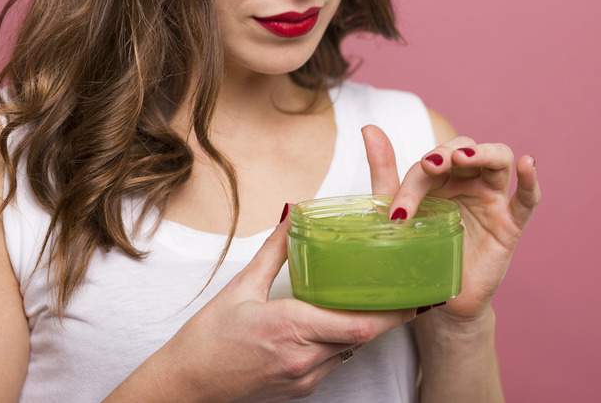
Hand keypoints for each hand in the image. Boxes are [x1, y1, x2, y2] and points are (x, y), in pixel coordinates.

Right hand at [115, 213, 415, 401]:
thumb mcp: (240, 288)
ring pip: (350, 349)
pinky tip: (339, 323)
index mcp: (290, 328)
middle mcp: (304, 358)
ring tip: (381, 302)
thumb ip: (273, 251)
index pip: (357, 325)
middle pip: (363, 337)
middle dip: (390, 316)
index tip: (416, 295)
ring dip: (366, 328)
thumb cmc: (206, 340)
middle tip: (412, 295)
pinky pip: (333, 362)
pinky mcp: (301, 388)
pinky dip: (342, 341)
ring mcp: (304, 377)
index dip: (393, 312)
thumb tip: (292, 215)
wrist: (184, 388)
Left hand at [362, 125, 540, 322]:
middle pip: (465, 149)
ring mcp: (492, 199)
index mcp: (439, 177)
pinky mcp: (510, 224)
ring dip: (483, 153)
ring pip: (498, 159)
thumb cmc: (419, 251)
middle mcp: (467, 181)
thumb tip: (368, 128)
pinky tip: (527, 164)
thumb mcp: (396, 213)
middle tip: (431, 165)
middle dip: (448, 153)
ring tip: (464, 157)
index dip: (413, 184)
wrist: (437, 297)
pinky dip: (530, 181)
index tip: (397, 215)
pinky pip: (527, 199)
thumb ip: (384, 171)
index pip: (429, 166)